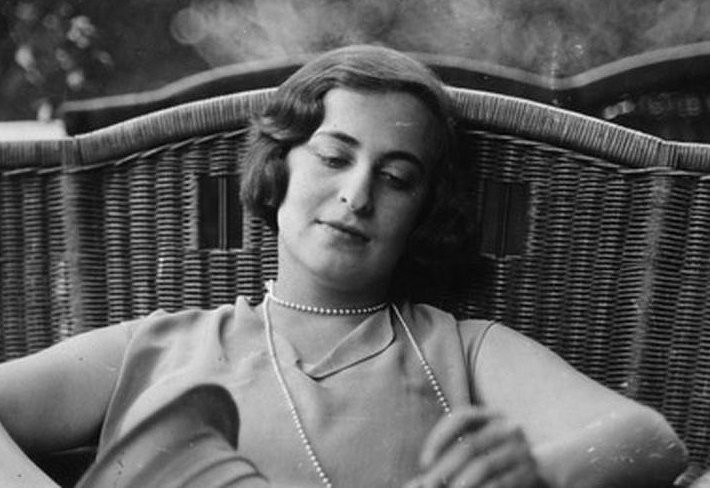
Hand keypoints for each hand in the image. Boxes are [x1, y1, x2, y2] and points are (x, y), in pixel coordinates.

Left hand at [405, 407, 545, 487]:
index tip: (423, 462)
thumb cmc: (502, 456)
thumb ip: (452, 455)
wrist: (552, 466)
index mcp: (492, 416)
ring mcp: (521, 450)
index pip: (461, 417)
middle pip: (468, 445)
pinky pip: (501, 483)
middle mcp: (508, 428)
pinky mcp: (531, 472)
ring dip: (460, 483)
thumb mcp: (481, 447)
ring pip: (483, 466)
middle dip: (444, 468)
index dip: (438, 437)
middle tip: (428, 484)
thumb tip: (420, 474)